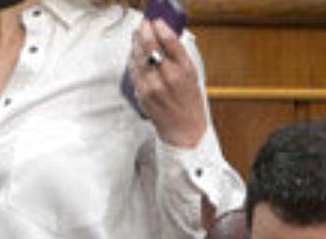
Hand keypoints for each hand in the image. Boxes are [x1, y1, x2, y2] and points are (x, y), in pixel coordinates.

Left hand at [127, 18, 207, 148]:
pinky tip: (133, 54)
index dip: (160, 28)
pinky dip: (132, 60)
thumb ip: (179, 59)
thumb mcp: (193, 76)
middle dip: (144, 32)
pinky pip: (134, 72)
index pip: (170, 41)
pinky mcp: (143, 94)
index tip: (155, 21)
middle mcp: (169, 76)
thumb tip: (165, 39)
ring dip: (136, 44)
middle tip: (142, 26)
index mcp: (185, 69)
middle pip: (151, 47)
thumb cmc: (190, 103)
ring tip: (136, 36)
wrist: (184, 130)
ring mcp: (154, 86)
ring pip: (139, 58)